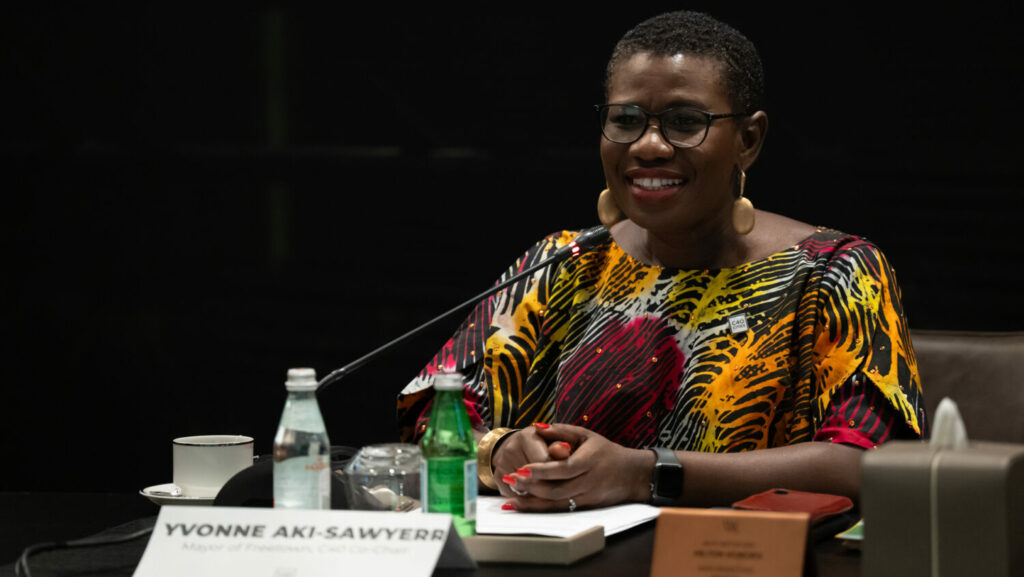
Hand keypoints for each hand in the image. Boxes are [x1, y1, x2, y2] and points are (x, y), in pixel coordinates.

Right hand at [491, 424, 571, 497]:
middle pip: (535, 478)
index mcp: (526, 436)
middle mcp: (510, 449)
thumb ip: (560, 446)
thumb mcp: (552, 440)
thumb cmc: (539, 443)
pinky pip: (516, 495)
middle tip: (564, 488)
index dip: (558, 473)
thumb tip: (566, 449)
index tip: (568, 477)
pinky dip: (528, 497)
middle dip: (550, 485)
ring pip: (526, 489)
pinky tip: (536, 492)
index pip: (545, 462)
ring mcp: (501, 464)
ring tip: (551, 489)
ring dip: (540, 494)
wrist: (513, 446)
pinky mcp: (497, 477)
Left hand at [498, 424, 653, 511]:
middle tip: (509, 479)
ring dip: (532, 501)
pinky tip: (523, 507)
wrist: (632, 475)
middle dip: (531, 486)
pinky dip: (540, 509)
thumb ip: (562, 431)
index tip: (522, 468)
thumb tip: (536, 426)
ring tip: (510, 496)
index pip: (563, 468)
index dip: (542, 470)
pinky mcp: (584, 507)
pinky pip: (559, 510)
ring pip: (556, 503)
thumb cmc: (606, 451)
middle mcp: (587, 482)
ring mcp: (586, 497)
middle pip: (556, 488)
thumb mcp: (587, 435)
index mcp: (588, 461)